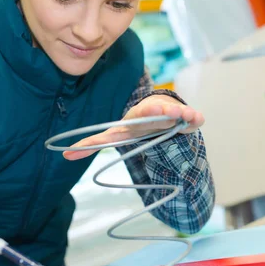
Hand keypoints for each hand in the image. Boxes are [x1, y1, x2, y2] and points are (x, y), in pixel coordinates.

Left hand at [64, 95, 204, 160]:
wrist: (160, 111)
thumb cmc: (135, 125)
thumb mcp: (114, 134)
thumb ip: (92, 143)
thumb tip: (66, 155)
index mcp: (136, 116)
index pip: (137, 116)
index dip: (144, 115)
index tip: (150, 111)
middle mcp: (154, 112)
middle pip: (158, 111)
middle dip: (164, 111)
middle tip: (172, 112)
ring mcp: (170, 113)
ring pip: (176, 113)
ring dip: (183, 114)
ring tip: (189, 117)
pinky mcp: (184, 118)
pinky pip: (190, 118)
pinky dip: (194, 118)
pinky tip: (199, 120)